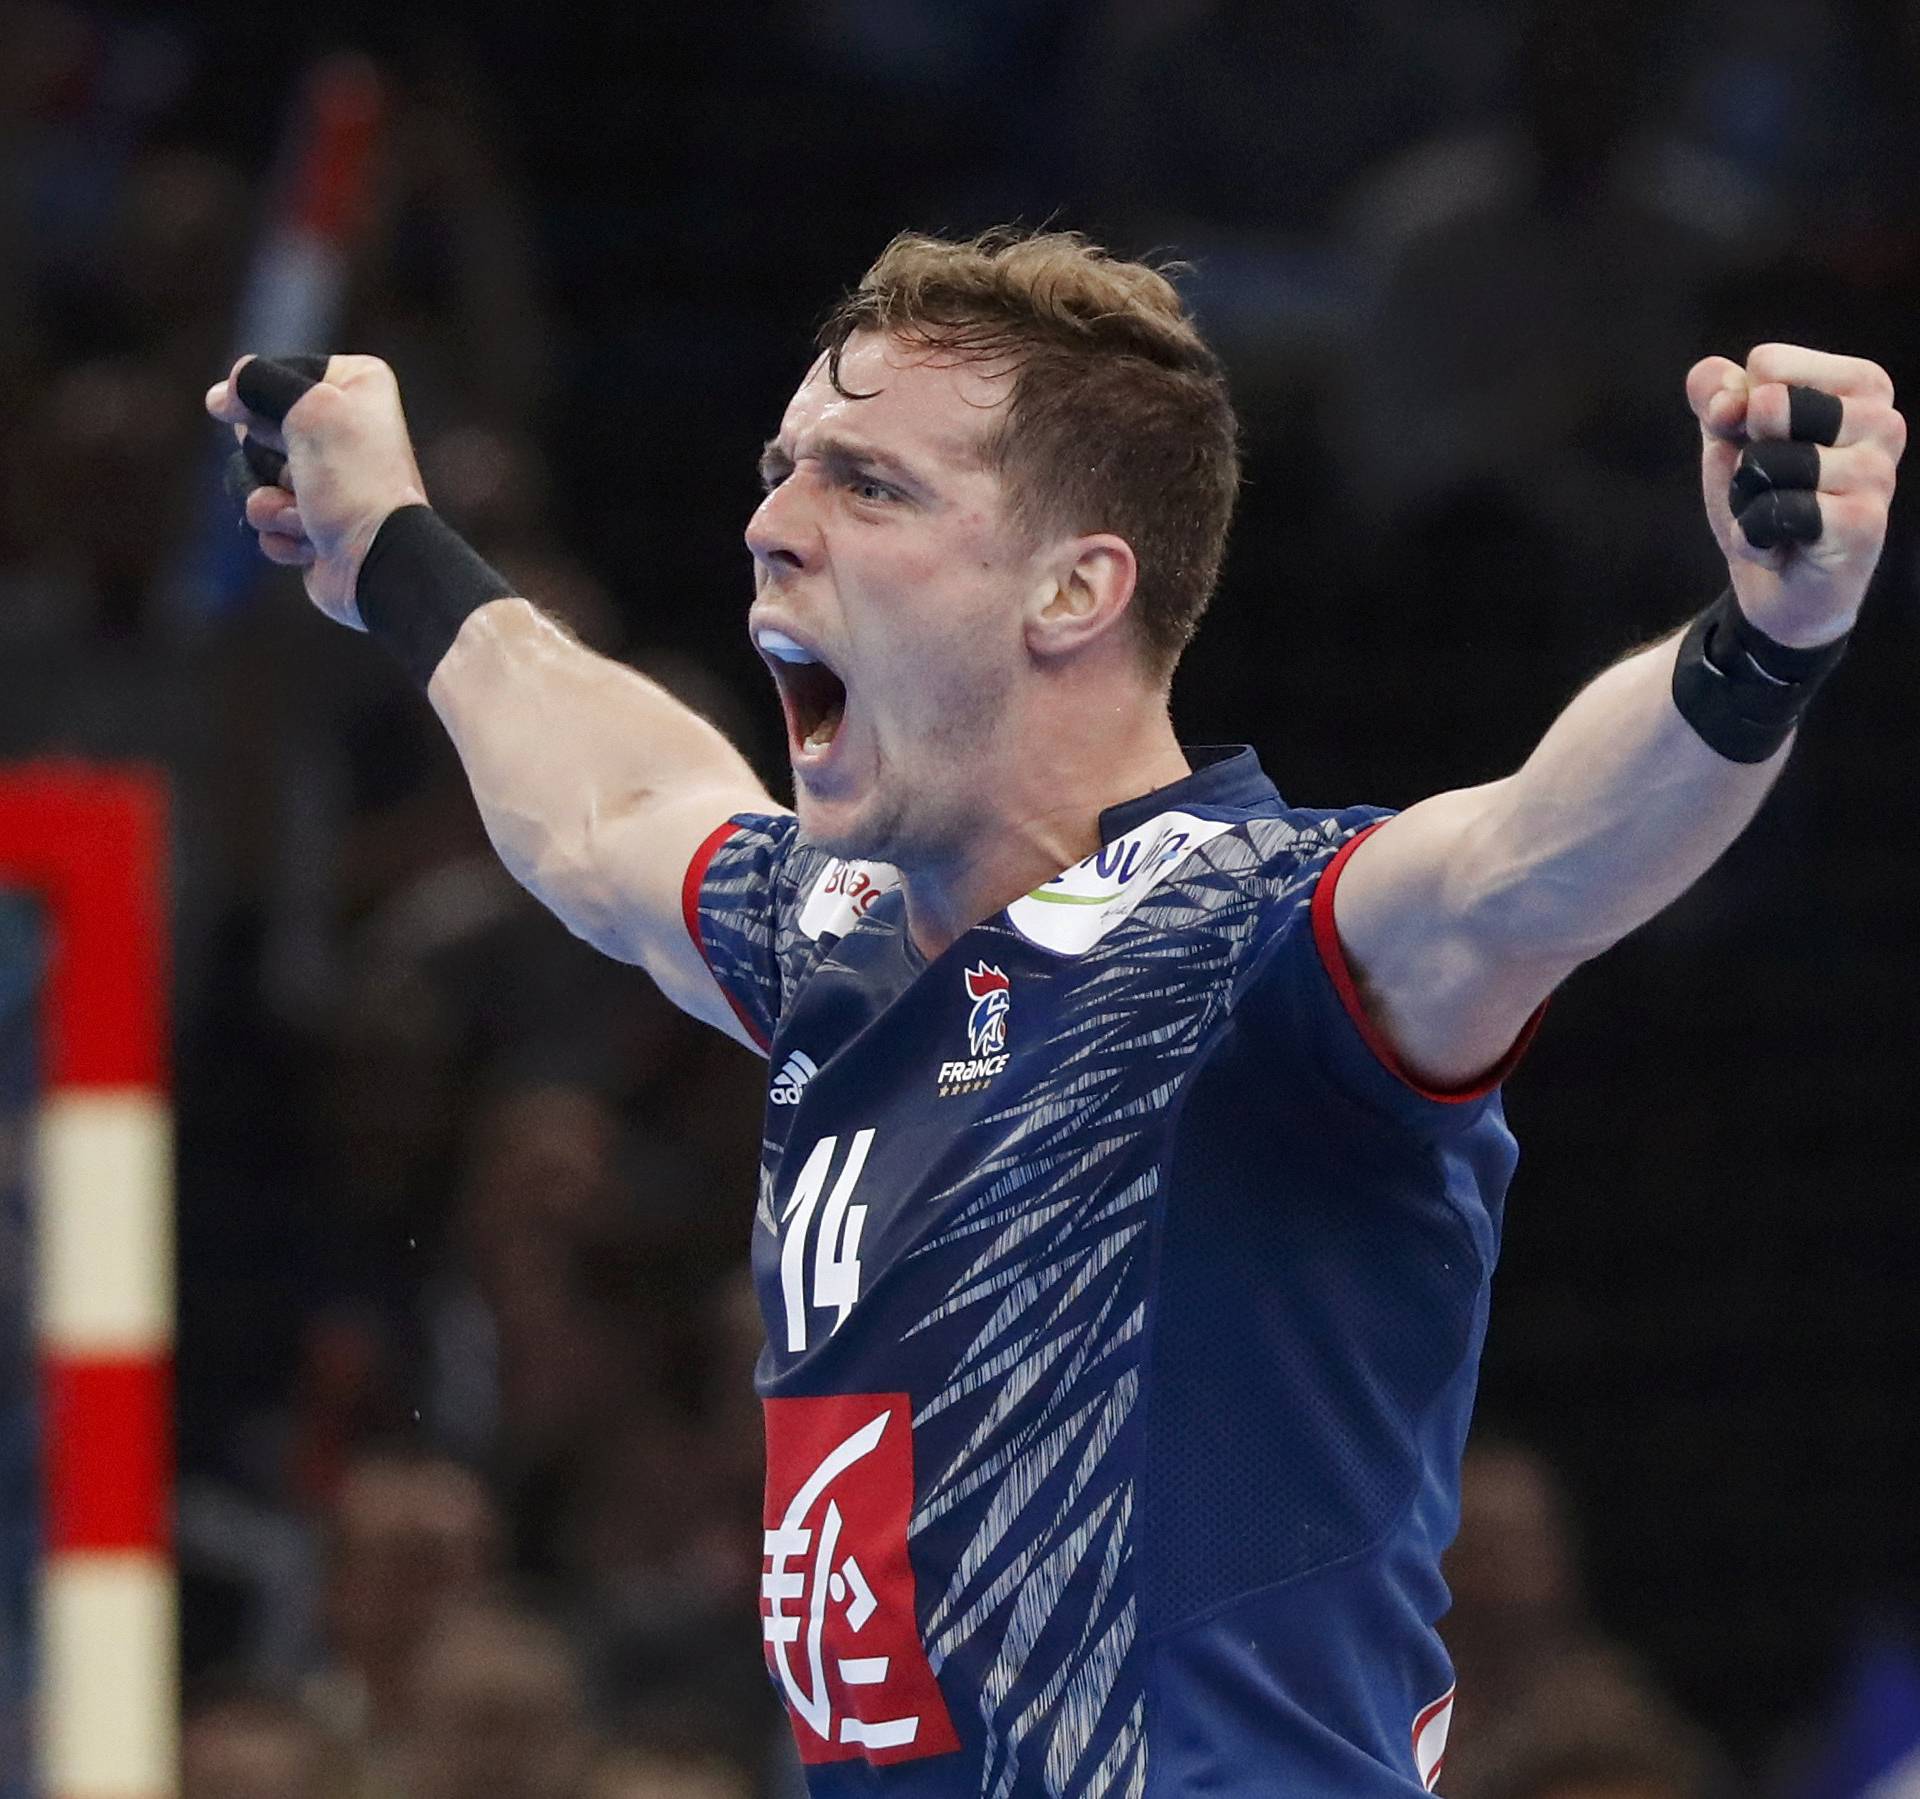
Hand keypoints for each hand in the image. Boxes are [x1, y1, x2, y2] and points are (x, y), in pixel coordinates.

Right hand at [204, 354, 429, 629]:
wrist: (379, 561)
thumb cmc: (354, 480)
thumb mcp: (309, 407)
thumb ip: (256, 382)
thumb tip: (219, 399)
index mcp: (354, 385)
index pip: (266, 375)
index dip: (257, 403)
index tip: (271, 420)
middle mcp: (342, 426)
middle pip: (254, 429)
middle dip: (268, 460)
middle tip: (304, 475)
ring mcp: (325, 477)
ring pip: (251, 476)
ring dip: (271, 503)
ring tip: (307, 517)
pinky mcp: (311, 521)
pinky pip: (264, 518)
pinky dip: (282, 534)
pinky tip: (314, 544)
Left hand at [1686, 344, 1904, 646]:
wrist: (1776, 587)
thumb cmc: (1763, 498)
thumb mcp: (1729, 437)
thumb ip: (1715, 395)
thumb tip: (1717, 387)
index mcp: (1861, 385)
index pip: (1768, 363)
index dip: (1738, 410)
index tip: (1760, 445)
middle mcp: (1883, 421)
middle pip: (1767, 405)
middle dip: (1744, 454)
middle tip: (1770, 487)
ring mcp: (1879, 471)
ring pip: (1767, 462)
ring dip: (1747, 499)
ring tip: (1777, 518)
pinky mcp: (1864, 522)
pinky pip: (1773, 513)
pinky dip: (1752, 536)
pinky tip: (1778, 547)